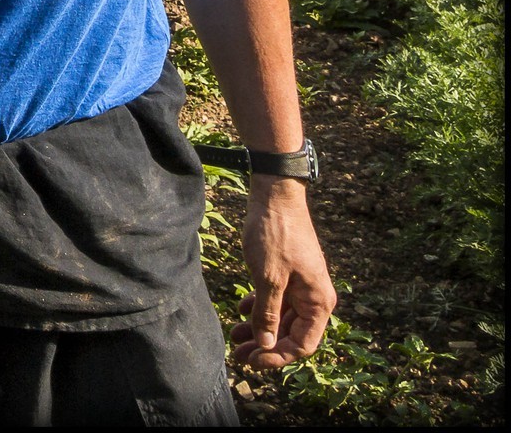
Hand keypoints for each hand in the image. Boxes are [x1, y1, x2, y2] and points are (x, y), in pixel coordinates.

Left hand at [231, 178, 336, 368]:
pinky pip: (277, 298)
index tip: (252, 359)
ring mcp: (302, 284)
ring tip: (235, 335)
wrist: (276, 195)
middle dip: (265, 344)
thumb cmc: (275, 234)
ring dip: (260, 327)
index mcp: (318, 302)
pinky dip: (260, 306)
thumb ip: (267, 312)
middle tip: (237, 352)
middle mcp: (315, 297)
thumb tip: (266, 344)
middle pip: (291, 332)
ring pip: (281, 316)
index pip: (302, 344)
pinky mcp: (289, 272)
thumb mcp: (268, 277)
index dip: (277, 356)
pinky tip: (241, 310)